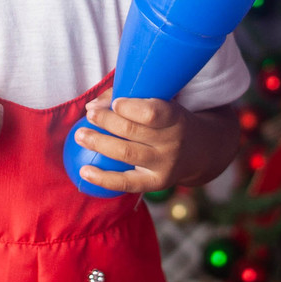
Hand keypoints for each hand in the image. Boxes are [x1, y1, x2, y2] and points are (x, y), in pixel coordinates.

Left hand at [74, 90, 188, 193]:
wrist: (200, 152)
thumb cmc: (169, 121)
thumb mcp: (160, 103)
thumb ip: (127, 98)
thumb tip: (91, 106)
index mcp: (175, 117)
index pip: (152, 113)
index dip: (130, 107)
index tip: (114, 103)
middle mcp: (172, 142)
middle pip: (133, 131)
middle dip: (106, 121)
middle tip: (89, 115)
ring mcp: (164, 165)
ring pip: (126, 154)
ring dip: (99, 144)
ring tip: (80, 136)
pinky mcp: (156, 183)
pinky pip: (126, 183)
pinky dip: (102, 178)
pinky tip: (84, 171)